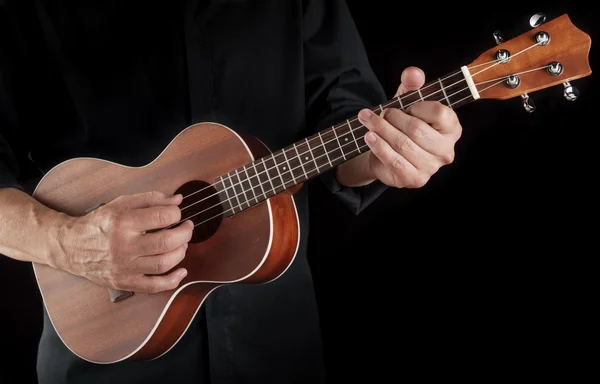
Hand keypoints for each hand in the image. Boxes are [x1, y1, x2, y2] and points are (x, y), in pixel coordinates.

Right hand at [55, 191, 193, 292]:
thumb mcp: (120, 203)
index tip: (177, 214)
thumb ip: (150, 199)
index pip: (162, 217)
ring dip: (181, 252)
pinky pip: (154, 286)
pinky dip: (173, 280)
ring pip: (163, 264)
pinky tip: (181, 271)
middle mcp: (124, 246)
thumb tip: (177, 200)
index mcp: (122, 222)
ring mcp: (125, 267)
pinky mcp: (125, 282)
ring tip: (182, 244)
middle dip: (185, 233)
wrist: (70, 247)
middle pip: (166, 242)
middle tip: (187, 228)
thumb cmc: (98, 224)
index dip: (176, 214)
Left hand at [358, 66, 461, 188]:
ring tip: (367, 121)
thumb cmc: (402, 124)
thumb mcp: (407, 101)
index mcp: (452, 128)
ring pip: (403, 145)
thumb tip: (413, 72)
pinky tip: (369, 138)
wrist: (386, 153)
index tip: (404, 106)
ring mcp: (432, 167)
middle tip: (378, 113)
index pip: (439, 112)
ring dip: (381, 130)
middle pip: (417, 129)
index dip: (417, 107)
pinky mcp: (415, 179)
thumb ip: (412, 84)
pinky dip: (379, 147)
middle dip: (392, 118)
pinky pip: (395, 161)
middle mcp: (446, 150)